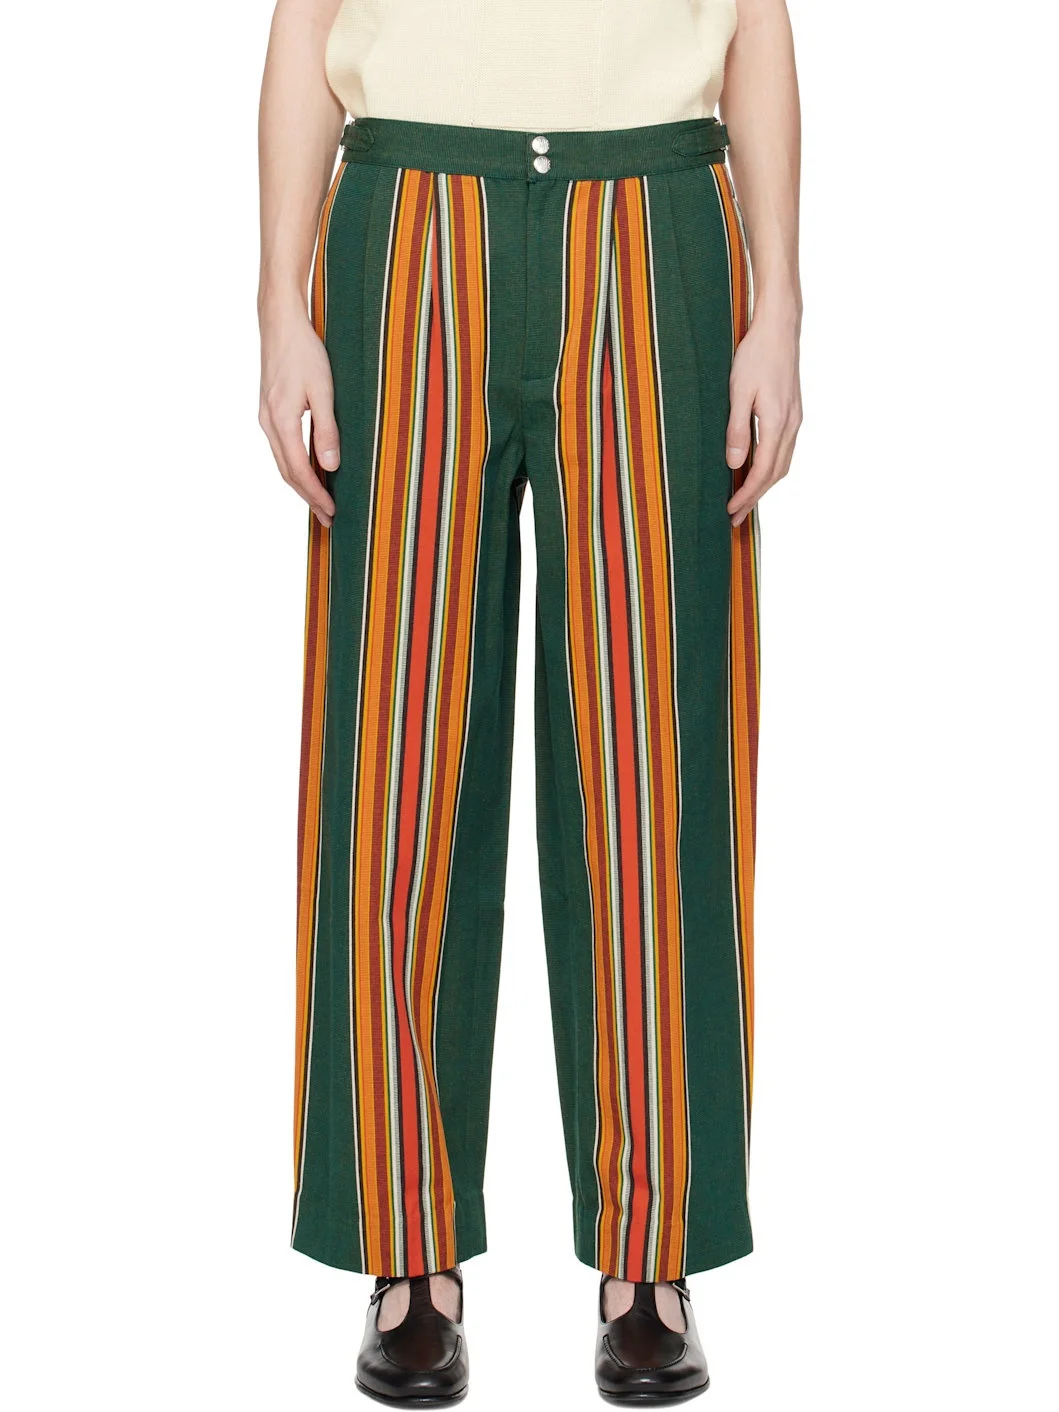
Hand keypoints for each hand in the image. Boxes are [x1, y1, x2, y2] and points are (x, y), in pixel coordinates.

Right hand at [259, 304, 339, 527]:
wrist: (280, 322)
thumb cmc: (305, 351)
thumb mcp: (324, 390)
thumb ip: (326, 429)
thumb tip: (329, 466)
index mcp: (281, 420)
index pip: (298, 470)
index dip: (315, 494)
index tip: (331, 512)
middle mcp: (268, 422)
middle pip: (287, 472)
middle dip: (308, 497)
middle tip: (328, 517)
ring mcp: (265, 416)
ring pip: (282, 461)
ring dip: (300, 483)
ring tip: (320, 500)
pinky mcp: (269, 409)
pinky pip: (281, 447)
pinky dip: (294, 465)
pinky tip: (309, 470)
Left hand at [724, 308, 801, 526]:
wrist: (780, 328)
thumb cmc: (755, 355)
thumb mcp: (738, 392)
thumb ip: (737, 430)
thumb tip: (736, 465)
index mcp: (777, 423)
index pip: (762, 472)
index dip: (746, 495)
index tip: (730, 510)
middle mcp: (791, 425)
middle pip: (775, 474)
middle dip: (754, 498)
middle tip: (734, 517)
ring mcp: (795, 419)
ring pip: (782, 464)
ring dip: (764, 485)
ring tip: (744, 500)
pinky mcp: (793, 412)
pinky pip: (784, 450)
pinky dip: (771, 468)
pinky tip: (757, 471)